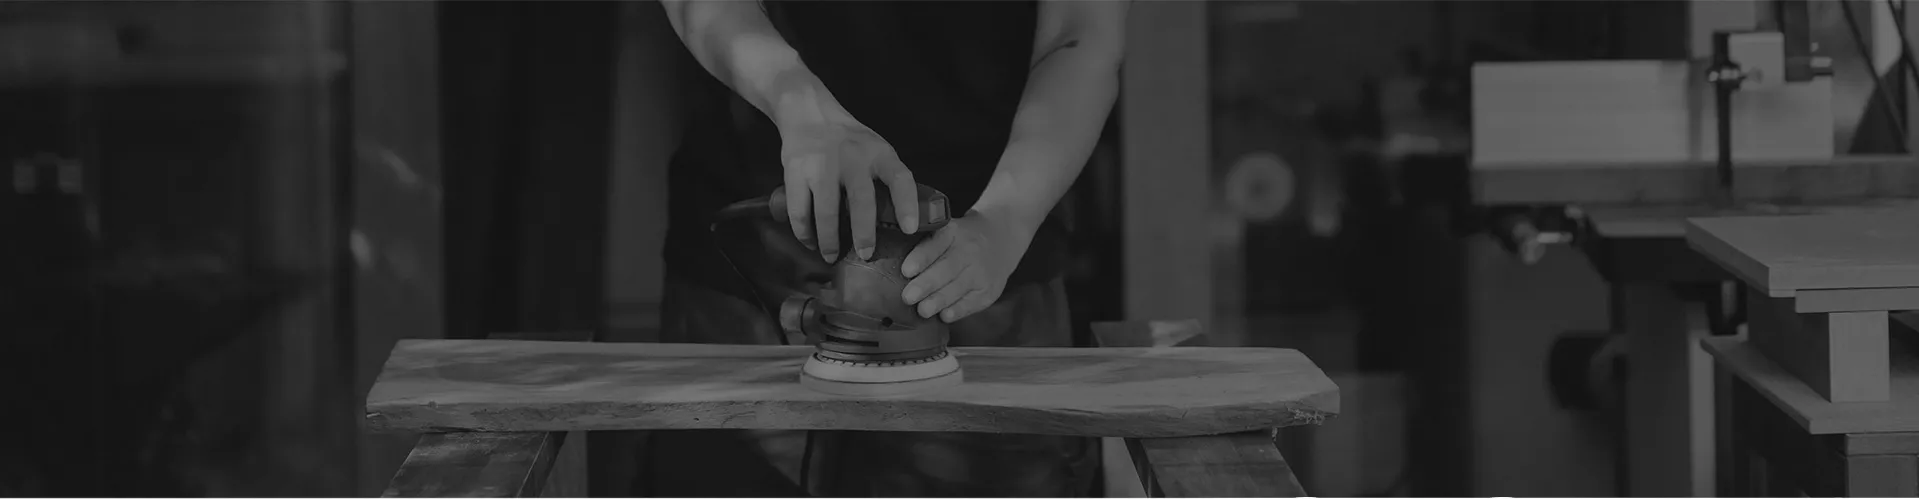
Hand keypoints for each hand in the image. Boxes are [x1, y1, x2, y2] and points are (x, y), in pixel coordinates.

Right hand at [773, 116, 919, 263]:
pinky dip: (804, 232)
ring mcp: (821, 164)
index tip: (909, 229)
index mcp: (878, 153)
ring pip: (825, 211)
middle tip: (865, 254)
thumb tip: (900, 221)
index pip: (899, 178)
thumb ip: (886, 177)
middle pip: (861, 200)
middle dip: (864, 233)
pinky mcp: (796, 171)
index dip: (907, 204)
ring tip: (832, 256)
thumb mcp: (875, 148)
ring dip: (829, 240)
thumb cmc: (849, 139)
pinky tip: (810, 242)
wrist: (809, 112)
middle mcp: (852, 158)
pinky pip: (799, 210)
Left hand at [899, 208, 1030, 322]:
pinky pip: (972, 302)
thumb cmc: (963, 238)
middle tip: (908, 296)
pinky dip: (958, 310)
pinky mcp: (989, 290)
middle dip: (926, 285)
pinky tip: (945, 315)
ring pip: (958, 288)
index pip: (936, 243)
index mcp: (953, 232)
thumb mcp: (947, 231)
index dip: (921, 257)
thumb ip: (926, 247)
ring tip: (923, 310)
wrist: (1002, 238)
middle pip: (946, 269)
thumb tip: (894, 270)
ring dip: (939, 300)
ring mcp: (981, 271)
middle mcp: (969, 250)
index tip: (906, 270)